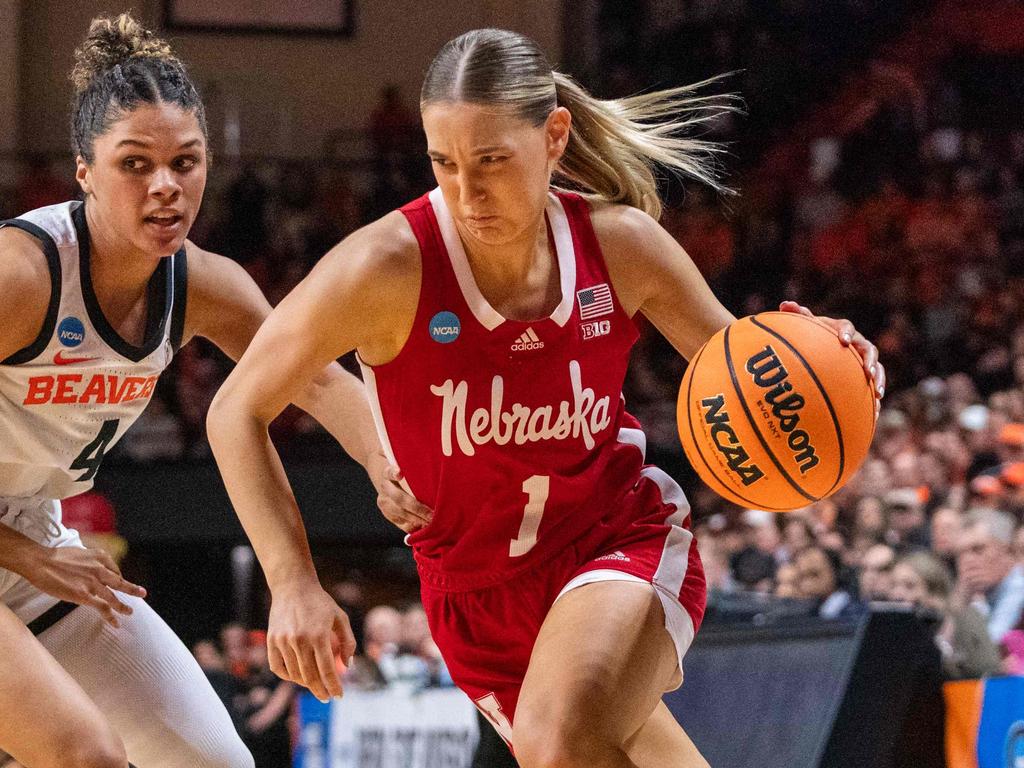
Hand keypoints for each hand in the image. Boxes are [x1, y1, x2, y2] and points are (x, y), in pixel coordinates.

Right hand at [26, 545, 145, 626]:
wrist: (41, 562)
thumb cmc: (56, 558)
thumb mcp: (81, 553)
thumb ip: (91, 562)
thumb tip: (93, 571)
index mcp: (100, 556)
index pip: (114, 569)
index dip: (114, 577)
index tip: (116, 583)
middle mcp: (100, 569)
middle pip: (119, 581)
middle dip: (131, 588)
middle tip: (142, 593)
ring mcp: (93, 583)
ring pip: (113, 596)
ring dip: (123, 606)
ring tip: (130, 612)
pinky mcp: (84, 595)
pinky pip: (102, 607)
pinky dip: (110, 616)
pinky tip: (116, 623)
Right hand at [267, 582, 355, 701]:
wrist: (293, 586)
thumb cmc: (320, 602)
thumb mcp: (340, 617)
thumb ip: (347, 642)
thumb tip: (348, 666)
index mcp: (319, 635)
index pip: (327, 669)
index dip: (334, 686)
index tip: (339, 695)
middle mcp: (300, 640)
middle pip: (310, 676)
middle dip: (320, 690)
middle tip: (327, 697)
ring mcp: (283, 641)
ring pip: (295, 674)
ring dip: (306, 683)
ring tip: (315, 685)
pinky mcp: (272, 640)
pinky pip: (278, 667)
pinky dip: (288, 675)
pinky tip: (297, 677)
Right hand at [367, 452, 432, 533]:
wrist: (379, 469)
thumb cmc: (398, 460)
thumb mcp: (400, 453)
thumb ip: (407, 452)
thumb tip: (425, 443)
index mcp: (387, 470)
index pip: (389, 471)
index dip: (394, 472)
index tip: (400, 472)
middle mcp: (384, 487)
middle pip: (398, 498)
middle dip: (416, 507)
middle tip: (431, 513)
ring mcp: (383, 500)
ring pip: (398, 513)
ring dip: (415, 519)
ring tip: (431, 523)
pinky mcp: (385, 511)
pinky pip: (397, 522)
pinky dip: (410, 527)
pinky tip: (423, 528)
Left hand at [779, 301, 885, 416]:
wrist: (824, 352)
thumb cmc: (813, 338)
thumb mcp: (806, 328)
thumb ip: (798, 316)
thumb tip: (785, 304)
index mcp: (842, 330)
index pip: (846, 327)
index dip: (846, 333)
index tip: (843, 341)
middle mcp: (857, 344)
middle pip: (869, 350)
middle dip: (870, 361)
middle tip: (868, 371)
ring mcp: (864, 361)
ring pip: (877, 369)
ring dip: (878, 380)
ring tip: (877, 394)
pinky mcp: (865, 377)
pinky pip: (873, 387)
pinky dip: (875, 400)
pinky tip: (875, 414)